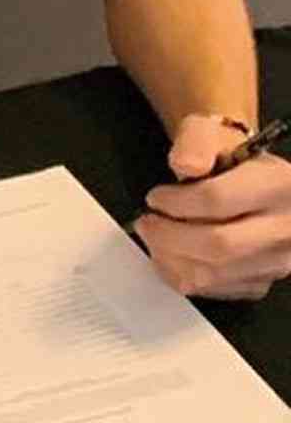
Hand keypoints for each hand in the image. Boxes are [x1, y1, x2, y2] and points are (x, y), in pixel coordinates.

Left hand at [135, 121, 290, 302]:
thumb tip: (184, 166)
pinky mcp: (263, 283)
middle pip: (219, 245)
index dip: (177, 202)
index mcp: (279, 185)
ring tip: (153, 238)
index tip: (154, 197)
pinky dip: (184, 276)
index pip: (220, 200)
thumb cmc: (225, 153)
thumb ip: (195, 141)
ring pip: (217, 274)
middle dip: (170, 236)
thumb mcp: (209, 131)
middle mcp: (287, 229)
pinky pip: (218, 291)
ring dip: (172, 259)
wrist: (248, 176)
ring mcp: (278, 262)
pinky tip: (169, 256)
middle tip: (145, 223)